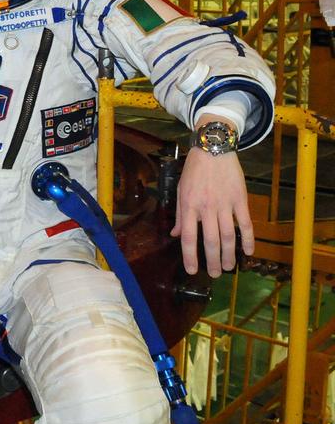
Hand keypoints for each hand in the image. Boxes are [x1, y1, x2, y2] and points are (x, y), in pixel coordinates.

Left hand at [172, 121, 253, 276]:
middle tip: (216, 274)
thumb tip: (176, 234)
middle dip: (213, 260)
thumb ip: (180, 215)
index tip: (192, 271)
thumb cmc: (194, 170)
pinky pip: (246, 223)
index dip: (190, 257)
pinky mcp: (240, 199)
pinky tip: (249, 252)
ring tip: (229, 267)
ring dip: (229, 254)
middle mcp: (206, 207)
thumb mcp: (180, 190)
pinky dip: (248, 238)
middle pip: (210, 240)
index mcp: (189, 206)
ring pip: (228, 235)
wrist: (213, 149)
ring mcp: (224, 204)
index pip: (189, 238)